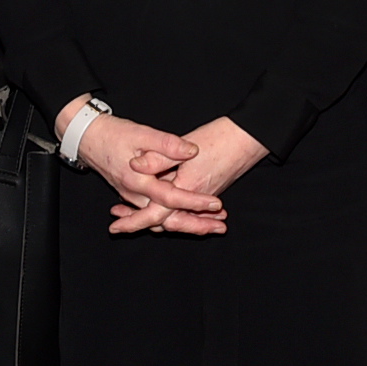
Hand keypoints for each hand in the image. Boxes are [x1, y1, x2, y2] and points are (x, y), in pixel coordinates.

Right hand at [55, 94, 224, 233]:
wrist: (88, 138)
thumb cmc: (114, 134)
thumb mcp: (142, 134)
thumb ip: (167, 144)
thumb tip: (191, 151)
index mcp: (138, 181)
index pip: (171, 198)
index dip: (194, 201)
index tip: (216, 203)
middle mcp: (135, 195)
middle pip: (168, 219)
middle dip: (196, 225)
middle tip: (221, 226)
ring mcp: (133, 197)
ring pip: (162, 219)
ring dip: (187, 223)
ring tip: (212, 224)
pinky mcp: (133, 195)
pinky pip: (154, 213)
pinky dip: (172, 217)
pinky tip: (189, 217)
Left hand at [114, 117, 267, 233]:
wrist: (250, 137)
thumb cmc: (221, 138)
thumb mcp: (186, 145)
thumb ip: (159, 157)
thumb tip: (134, 164)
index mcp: (187, 188)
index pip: (155, 213)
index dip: (133, 221)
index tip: (116, 227)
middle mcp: (196, 198)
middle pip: (165, 221)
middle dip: (141, 224)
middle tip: (119, 225)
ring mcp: (204, 196)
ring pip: (175, 216)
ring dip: (155, 219)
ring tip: (133, 217)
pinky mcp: (209, 190)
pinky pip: (185, 210)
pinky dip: (171, 212)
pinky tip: (162, 206)